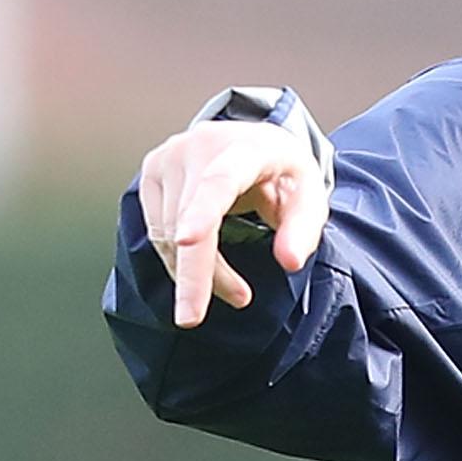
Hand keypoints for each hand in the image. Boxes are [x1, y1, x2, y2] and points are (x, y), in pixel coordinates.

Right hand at [138, 110, 331, 327]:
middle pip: (186, 218)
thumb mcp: (309, 198)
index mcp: (246, 148)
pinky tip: (206, 271)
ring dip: (196, 273)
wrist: (254, 143)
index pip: (220, 180)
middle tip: (191, 317)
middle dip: (192, 272)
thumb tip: (289, 262)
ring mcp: (169, 157)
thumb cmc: (283, 175)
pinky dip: (180, 261)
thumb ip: (303, 229)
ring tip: (235, 291)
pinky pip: (158, 231)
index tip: (188, 240)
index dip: (202, 212)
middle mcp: (199, 146)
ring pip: (169, 232)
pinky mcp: (151, 172)